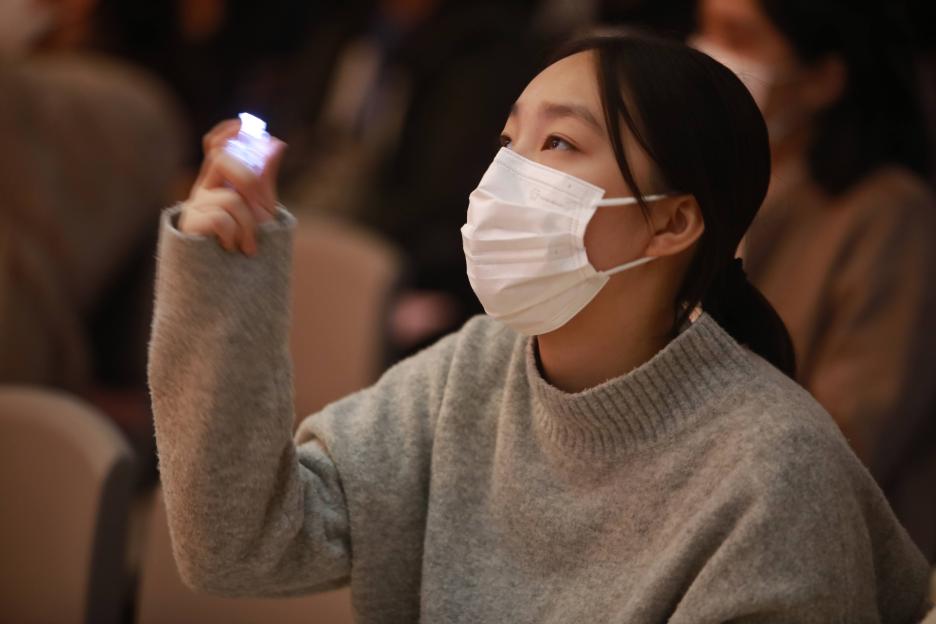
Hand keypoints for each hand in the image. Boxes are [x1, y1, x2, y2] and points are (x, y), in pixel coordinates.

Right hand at [178, 118, 286, 255]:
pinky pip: (221, 219)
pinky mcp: (189, 225)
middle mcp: (202, 188)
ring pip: (231, 198)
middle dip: (251, 182)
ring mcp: (193, 205)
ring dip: (249, 226)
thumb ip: (265, 176)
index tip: (243, 125)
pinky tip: (231, 249)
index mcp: (218, 180)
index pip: (214, 145)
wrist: (233, 276)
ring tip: (249, 247)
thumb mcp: (261, 207)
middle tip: (265, 210)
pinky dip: (235, 236)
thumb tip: (277, 143)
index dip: (225, 132)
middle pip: (221, 160)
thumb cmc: (245, 240)